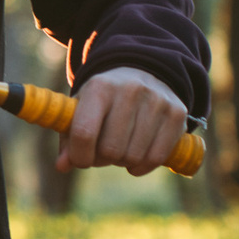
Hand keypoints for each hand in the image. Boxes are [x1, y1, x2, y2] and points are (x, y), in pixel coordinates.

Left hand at [58, 66, 188, 176]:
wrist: (142, 72)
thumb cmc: (104, 99)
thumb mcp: (81, 109)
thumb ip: (69, 138)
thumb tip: (62, 166)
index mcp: (99, 87)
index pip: (84, 133)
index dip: (79, 156)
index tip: (81, 160)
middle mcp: (129, 90)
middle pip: (110, 150)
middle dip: (103, 159)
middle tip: (103, 152)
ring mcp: (156, 101)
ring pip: (133, 156)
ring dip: (123, 162)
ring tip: (121, 148)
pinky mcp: (176, 113)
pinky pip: (156, 157)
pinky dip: (143, 166)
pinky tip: (137, 158)